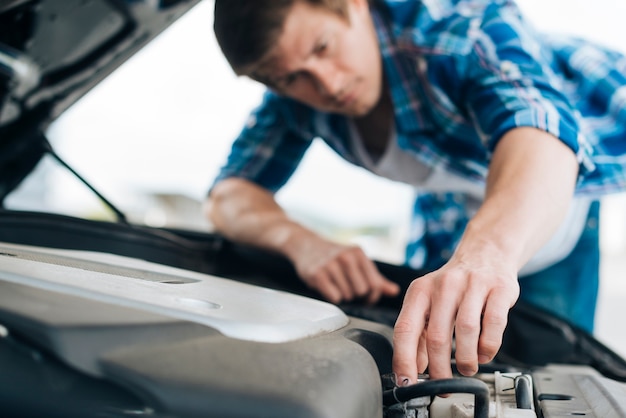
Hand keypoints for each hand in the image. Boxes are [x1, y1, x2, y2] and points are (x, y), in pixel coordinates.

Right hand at [290, 238, 399, 304]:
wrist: (306, 245)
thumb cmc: (335, 257)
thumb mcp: (356, 262)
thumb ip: (376, 278)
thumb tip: (394, 290)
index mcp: (358, 253)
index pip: (375, 284)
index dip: (372, 296)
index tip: (366, 298)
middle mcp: (346, 257)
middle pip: (362, 291)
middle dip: (356, 295)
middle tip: (348, 290)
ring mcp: (331, 264)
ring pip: (347, 295)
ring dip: (343, 296)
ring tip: (336, 285)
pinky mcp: (317, 273)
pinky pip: (334, 297)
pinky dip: (332, 297)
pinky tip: (327, 287)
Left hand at [392, 254, 518, 381]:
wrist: (485, 254)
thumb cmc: (454, 285)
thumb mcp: (429, 302)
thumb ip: (419, 333)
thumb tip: (414, 366)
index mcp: (420, 291)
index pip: (405, 328)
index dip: (404, 359)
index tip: (407, 382)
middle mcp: (443, 285)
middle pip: (436, 336)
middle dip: (439, 369)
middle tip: (443, 385)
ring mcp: (472, 285)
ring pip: (465, 331)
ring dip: (466, 360)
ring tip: (466, 369)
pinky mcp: (499, 289)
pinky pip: (493, 324)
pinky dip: (488, 347)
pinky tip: (484, 354)